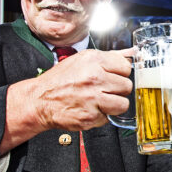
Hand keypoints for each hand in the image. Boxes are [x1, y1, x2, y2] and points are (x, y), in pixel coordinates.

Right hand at [0, 48, 133, 152]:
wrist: (40, 100)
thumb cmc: (61, 80)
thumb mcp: (82, 60)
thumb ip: (108, 58)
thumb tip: (131, 54)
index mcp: (94, 60)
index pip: (126, 67)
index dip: (120, 73)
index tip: (113, 76)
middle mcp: (95, 77)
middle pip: (127, 86)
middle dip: (117, 89)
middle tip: (104, 89)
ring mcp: (93, 98)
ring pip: (123, 104)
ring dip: (114, 104)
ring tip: (101, 100)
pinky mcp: (91, 116)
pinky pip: (109, 117)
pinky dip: (101, 115)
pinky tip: (91, 109)